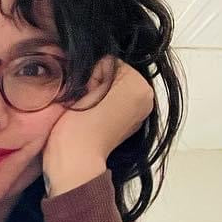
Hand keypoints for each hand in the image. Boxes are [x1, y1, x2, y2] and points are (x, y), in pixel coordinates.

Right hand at [42, 57, 152, 195]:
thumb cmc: (78, 124)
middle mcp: (146, 98)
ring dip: (99, 95)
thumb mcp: (89, 82)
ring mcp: (139, 114)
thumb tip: (99, 68)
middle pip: (115, 74)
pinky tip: (94, 119)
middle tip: (87, 103)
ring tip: (89, 112)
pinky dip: (103, 107)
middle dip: (98, 83)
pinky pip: (114, 103)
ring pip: (113, 88)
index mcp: (141, 86)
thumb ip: (100, 66)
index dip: (93, 74)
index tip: (87, 93)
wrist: (74, 160)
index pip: (110, 61)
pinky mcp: (129, 126)